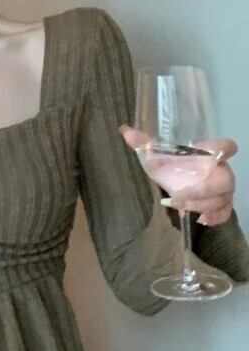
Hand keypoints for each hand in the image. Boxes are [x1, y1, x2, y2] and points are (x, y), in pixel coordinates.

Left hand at [119, 125, 237, 225]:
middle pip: (224, 180)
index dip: (223, 148)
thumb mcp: (157, 155)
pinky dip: (215, 217)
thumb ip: (144, 143)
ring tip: (178, 205)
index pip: (226, 147)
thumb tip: (124, 131)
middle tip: (179, 195)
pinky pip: (224, 213)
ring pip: (222, 199)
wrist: (177, 183)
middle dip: (202, 190)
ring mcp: (223, 190)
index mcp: (210, 154)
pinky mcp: (220, 205)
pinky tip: (200, 219)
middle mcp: (221, 171)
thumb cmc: (171, 166)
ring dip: (200, 204)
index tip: (206, 150)